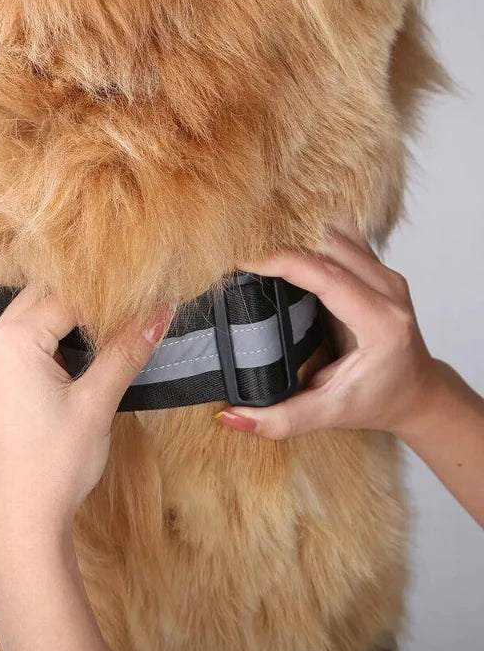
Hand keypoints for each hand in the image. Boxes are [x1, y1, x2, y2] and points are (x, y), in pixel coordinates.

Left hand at [0, 285, 169, 541]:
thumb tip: (158, 314)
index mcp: (10, 343)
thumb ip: (125, 351)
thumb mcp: (97, 402)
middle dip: (67, 315)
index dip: (96, 302)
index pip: (59, 300)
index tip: (124, 306)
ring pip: (10, 343)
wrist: (20, 527)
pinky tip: (43, 400)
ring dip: (43, 343)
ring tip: (77, 366)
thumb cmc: (56, 464)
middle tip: (104, 329)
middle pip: (29, 312)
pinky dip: (20, 373)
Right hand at [217, 231, 439, 439]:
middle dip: (281, 239)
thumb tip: (232, 417)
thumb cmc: (380, 400)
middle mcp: (388, 290)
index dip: (282, 260)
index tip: (241, 259)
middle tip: (236, 248)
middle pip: (329, 243)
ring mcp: (383, 274)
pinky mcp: (373, 267)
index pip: (327, 275)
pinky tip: (279, 240)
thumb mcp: (330, 415)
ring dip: (294, 231)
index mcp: (382, 323)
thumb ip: (282, 419)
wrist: (417, 392)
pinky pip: (339, 235)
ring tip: (253, 242)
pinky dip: (307, 233)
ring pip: (335, 230)